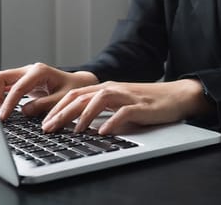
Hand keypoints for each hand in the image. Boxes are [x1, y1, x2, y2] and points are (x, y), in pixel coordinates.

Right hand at [0, 63, 98, 119]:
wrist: (80, 83)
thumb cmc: (74, 89)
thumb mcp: (63, 99)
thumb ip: (44, 105)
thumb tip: (24, 111)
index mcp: (39, 72)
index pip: (17, 88)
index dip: (8, 104)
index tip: (3, 117)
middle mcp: (29, 70)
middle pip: (1, 78)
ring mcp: (25, 75)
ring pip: (1, 81)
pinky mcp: (24, 82)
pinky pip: (7, 87)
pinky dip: (2, 97)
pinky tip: (2, 109)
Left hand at [41, 79, 213, 134]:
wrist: (176, 96)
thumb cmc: (146, 102)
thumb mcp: (119, 103)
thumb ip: (101, 110)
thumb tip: (78, 123)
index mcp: (105, 88)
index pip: (74, 95)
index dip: (57, 108)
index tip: (44, 122)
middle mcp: (112, 89)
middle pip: (80, 97)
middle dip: (62, 113)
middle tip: (48, 128)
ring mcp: (126, 96)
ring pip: (98, 101)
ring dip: (82, 116)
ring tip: (72, 131)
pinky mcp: (140, 106)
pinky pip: (123, 112)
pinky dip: (111, 121)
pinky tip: (103, 131)